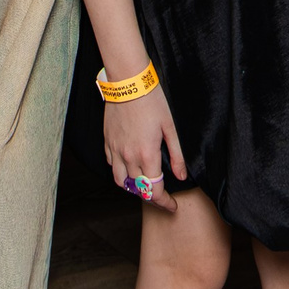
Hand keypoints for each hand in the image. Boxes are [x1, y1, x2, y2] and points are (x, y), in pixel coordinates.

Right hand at [103, 81, 185, 212]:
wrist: (128, 83)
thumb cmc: (152, 101)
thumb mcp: (170, 127)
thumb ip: (176, 155)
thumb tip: (181, 176)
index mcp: (147, 154)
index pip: (154, 190)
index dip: (165, 202)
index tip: (172, 205)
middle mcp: (129, 157)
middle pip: (138, 189)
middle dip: (151, 196)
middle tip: (162, 195)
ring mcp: (116, 150)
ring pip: (120, 181)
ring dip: (132, 187)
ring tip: (143, 184)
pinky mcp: (107, 142)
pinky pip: (111, 164)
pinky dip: (119, 171)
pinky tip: (128, 166)